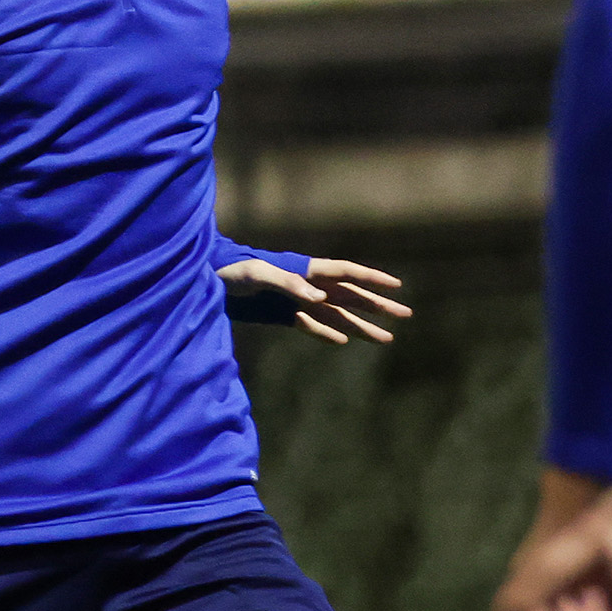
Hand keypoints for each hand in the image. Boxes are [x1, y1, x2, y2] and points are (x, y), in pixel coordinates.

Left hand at [220, 254, 413, 344]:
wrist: (205, 282)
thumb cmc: (230, 271)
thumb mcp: (256, 275)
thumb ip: (287, 284)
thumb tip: (319, 299)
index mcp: (304, 269)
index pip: (346, 273)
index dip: (371, 278)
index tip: (397, 285)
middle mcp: (306, 285)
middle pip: (350, 296)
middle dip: (378, 305)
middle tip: (406, 315)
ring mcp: (296, 301)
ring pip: (337, 314)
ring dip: (360, 325)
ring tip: (386, 339)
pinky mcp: (282, 315)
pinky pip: (311, 326)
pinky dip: (327, 332)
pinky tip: (344, 340)